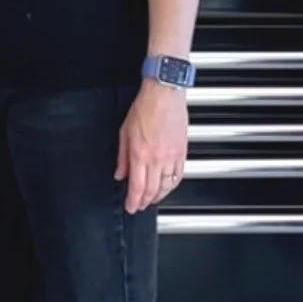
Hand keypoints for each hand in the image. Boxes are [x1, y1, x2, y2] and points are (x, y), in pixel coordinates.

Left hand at [116, 80, 188, 213]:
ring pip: (167, 186)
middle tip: (139, 206)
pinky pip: (179, 175)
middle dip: (144, 202)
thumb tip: (120, 173)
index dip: (133, 201)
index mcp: (139, 154)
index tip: (130, 207)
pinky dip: (172, 185)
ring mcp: (171, 157)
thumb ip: (122, 157)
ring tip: (152, 200)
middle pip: (152, 190)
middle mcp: (156, 158)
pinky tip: (167, 186)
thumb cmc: (145, 108)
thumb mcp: (124, 132)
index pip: (137, 187)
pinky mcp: (182, 152)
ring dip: (159, 197)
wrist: (164, 95)